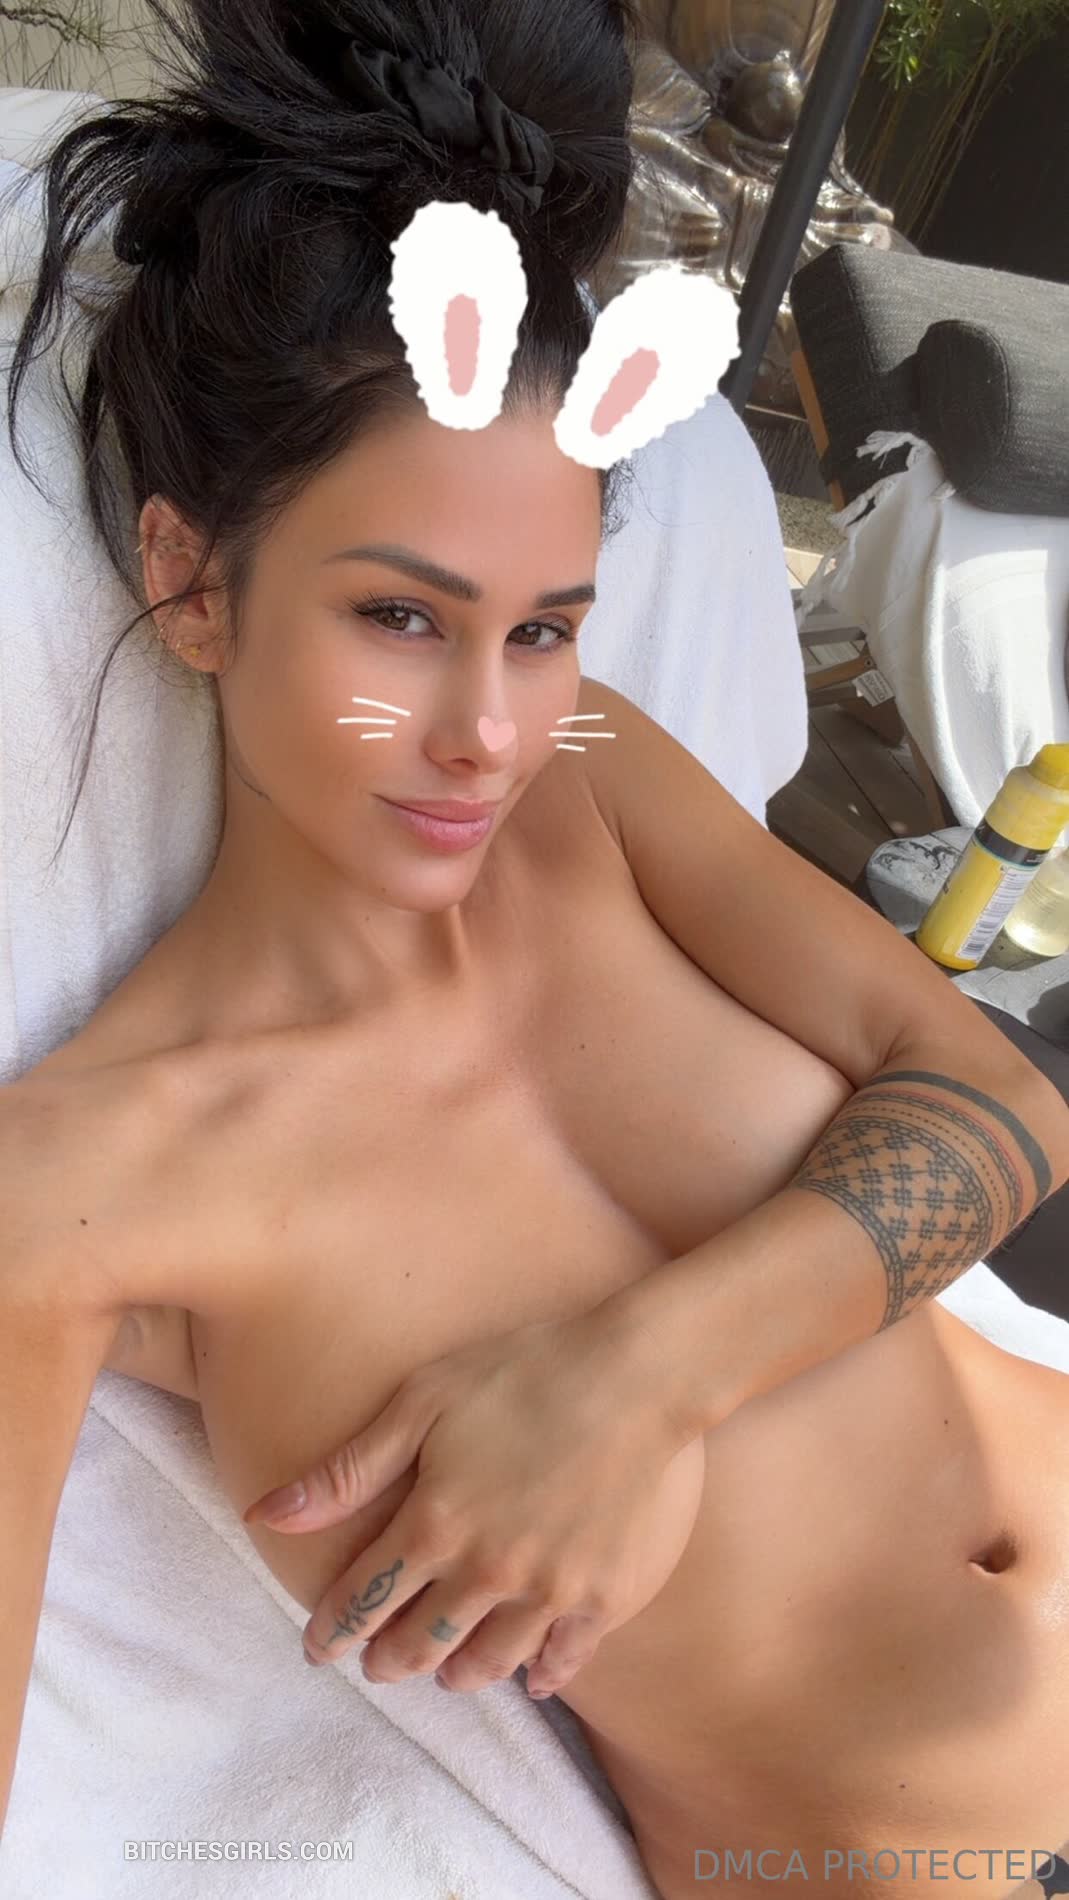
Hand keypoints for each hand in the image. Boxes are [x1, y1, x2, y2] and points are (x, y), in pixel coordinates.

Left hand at [242, 1310, 704, 1698]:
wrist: (640, 1375)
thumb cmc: (525, 1370)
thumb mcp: (423, 1401)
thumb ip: (348, 1469)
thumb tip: (267, 1516)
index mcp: (435, 1523)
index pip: (365, 1597)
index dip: (333, 1629)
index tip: (317, 1647)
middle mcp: (487, 1572)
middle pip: (421, 1642)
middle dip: (389, 1659)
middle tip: (376, 1667)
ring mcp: (550, 1590)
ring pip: (489, 1660)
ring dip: (456, 1673)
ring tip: (444, 1674)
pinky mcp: (606, 1595)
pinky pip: (567, 1657)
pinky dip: (545, 1675)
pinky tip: (535, 1679)